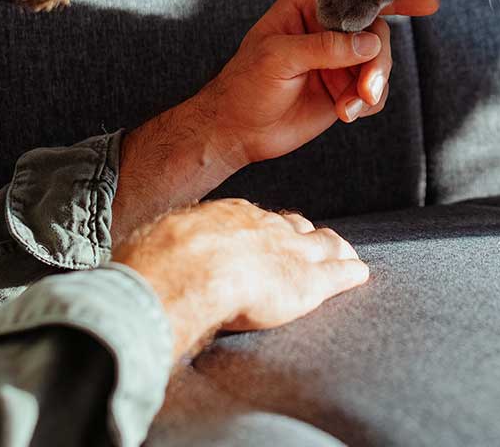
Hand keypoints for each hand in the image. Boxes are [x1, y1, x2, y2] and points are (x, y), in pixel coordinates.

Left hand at [110, 0, 439, 231]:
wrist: (236, 131)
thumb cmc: (245, 85)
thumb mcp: (278, 58)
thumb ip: (325, 47)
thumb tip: (371, 42)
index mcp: (310, 7)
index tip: (428, 2)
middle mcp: (329, 30)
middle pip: (377, 35)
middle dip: (378, 63)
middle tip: (368, 90)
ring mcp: (339, 60)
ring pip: (380, 65)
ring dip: (371, 88)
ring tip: (349, 109)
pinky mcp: (344, 89)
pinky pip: (374, 91)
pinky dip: (367, 103)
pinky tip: (346, 114)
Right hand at [113, 198, 367, 360]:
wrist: (188, 271)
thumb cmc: (160, 265)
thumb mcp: (157, 252)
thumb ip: (159, 258)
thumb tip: (139, 274)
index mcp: (224, 219)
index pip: (250, 220)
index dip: (262, 229)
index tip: (264, 233)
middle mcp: (262, 228)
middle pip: (290, 225)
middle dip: (300, 232)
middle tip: (309, 237)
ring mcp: (288, 251)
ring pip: (320, 244)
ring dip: (333, 250)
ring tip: (345, 254)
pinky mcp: (309, 281)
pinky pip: (338, 273)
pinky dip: (351, 273)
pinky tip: (360, 275)